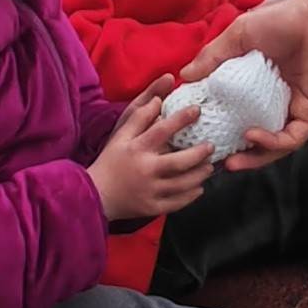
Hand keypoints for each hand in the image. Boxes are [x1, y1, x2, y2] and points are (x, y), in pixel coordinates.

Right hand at [89, 86, 220, 221]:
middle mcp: (146, 170)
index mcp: (137, 149)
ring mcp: (150, 191)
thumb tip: (158, 100)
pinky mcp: (152, 207)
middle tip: (211, 146)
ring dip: (200, 175)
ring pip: (182, 184)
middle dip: (199, 154)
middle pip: (179, 162)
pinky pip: (177, 202)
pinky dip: (191, 195)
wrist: (96, 194)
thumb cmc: (110, 162)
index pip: (162, 130)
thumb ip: (140, 117)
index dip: (181, 119)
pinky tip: (199, 187)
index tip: (197, 110)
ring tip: (209, 167)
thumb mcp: (120, 136)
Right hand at [176, 0, 307, 158]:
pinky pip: (292, 138)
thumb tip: (184, 75)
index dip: (222, 125)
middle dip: (238, 152)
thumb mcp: (239, 36)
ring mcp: (296, 108)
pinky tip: (252, 136)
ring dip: (254, 157)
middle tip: (214, 159)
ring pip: (276, 144)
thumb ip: (213, 57)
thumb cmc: (283, 19)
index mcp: (262, 83)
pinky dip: (272, 142)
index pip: (241, 113)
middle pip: (258, 135)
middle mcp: (279, 99)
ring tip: (231, 162)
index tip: (200, 132)